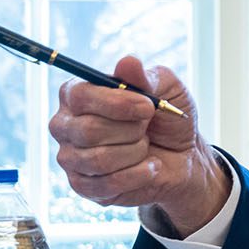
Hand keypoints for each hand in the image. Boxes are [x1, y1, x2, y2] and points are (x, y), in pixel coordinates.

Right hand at [48, 56, 229, 235]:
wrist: (183, 156)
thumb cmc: (167, 118)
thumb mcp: (167, 90)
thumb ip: (146, 77)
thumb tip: (128, 62)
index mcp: (78, 94)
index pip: (81, 96)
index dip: (117, 103)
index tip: (147, 106)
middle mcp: (66, 125)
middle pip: (88, 130)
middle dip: (131, 131)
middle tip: (146, 129)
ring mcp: (70, 157)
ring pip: (98, 159)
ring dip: (135, 153)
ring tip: (145, 147)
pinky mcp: (82, 186)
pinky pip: (106, 184)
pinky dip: (138, 175)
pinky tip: (148, 167)